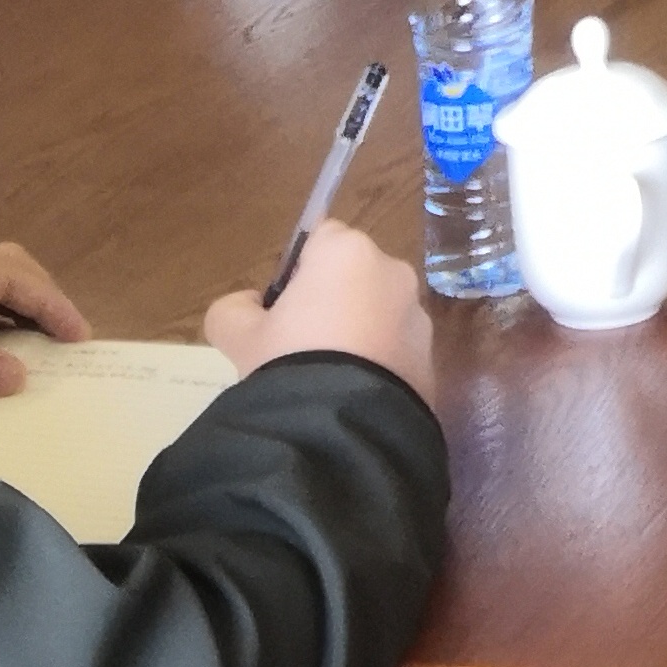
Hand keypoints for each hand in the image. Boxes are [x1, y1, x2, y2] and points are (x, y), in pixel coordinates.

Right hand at [203, 218, 435, 407]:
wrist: (339, 428)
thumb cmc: (285, 362)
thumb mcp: (235, 334)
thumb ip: (235, 308)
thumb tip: (252, 307)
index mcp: (347, 252)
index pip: (322, 238)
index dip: (300, 269)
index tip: (284, 305)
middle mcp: (393, 272)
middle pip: (356, 275)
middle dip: (333, 300)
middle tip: (301, 344)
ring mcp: (418, 316)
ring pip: (381, 313)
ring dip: (360, 332)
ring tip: (329, 375)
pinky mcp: (431, 357)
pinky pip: (397, 350)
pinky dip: (380, 363)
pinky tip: (353, 394)